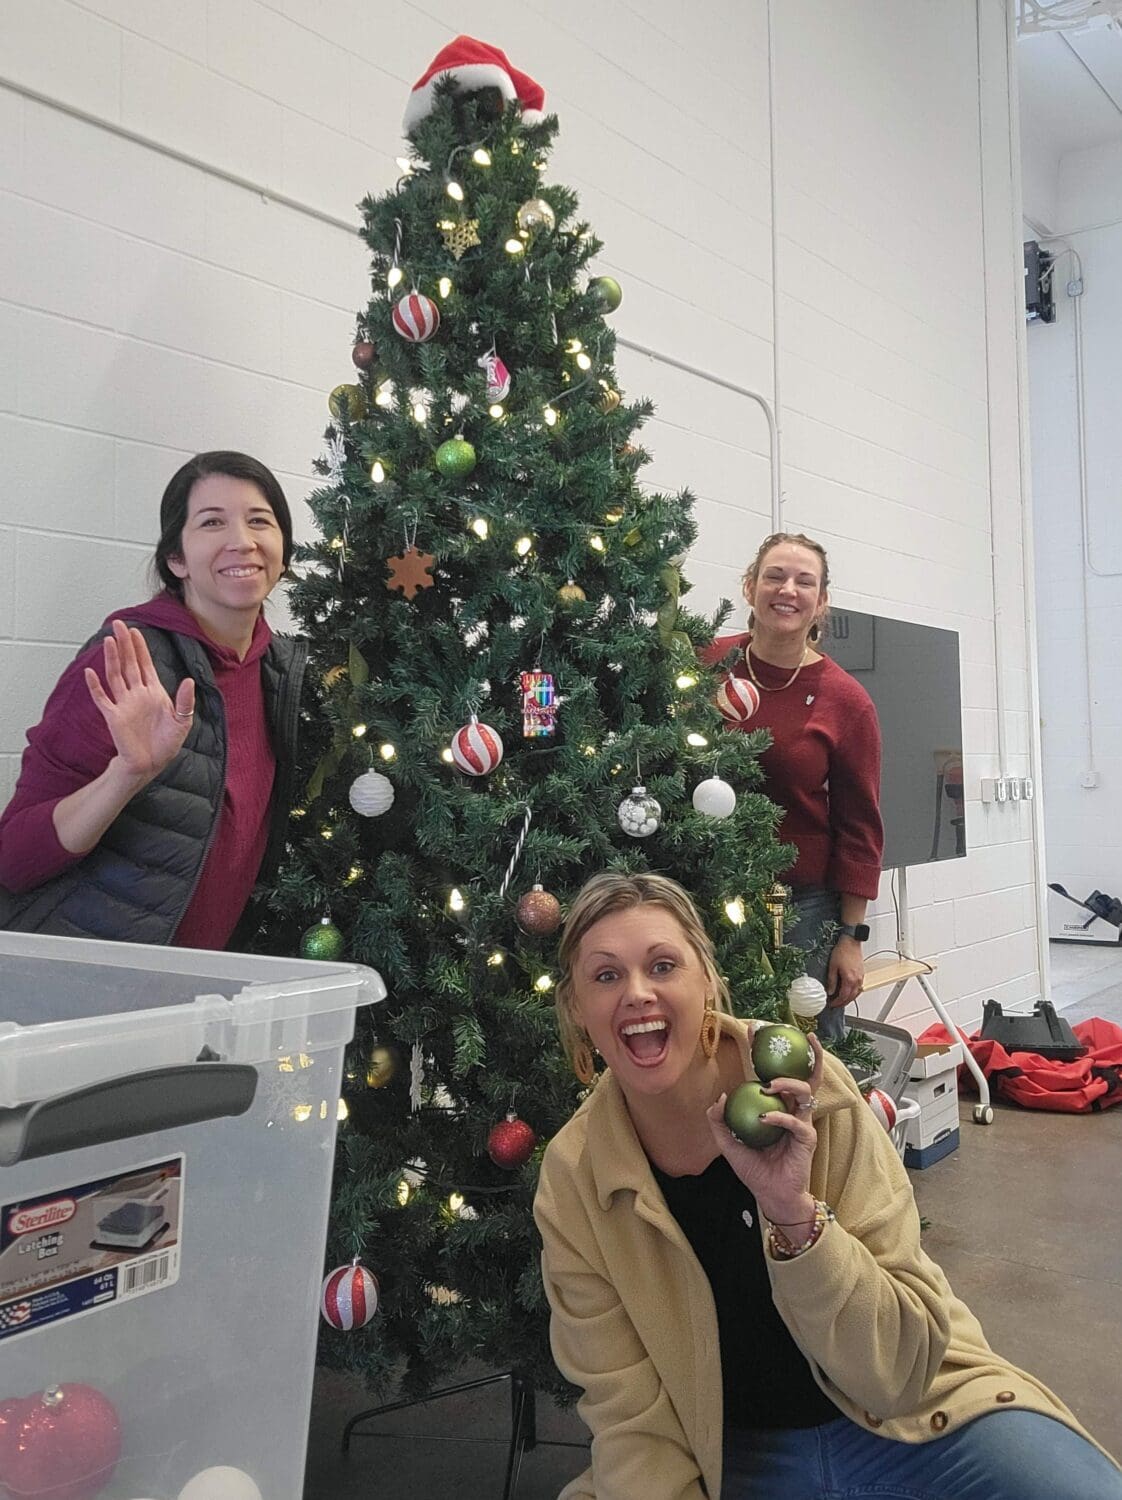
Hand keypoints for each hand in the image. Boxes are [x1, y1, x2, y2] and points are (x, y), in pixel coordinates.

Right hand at [83, 620, 194, 783]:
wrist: (151, 764)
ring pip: (115, 675)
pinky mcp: (114, 716)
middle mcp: (137, 694)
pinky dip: (95, 686)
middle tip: (119, 625)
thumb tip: (189, 680)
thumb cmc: (165, 744)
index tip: (135, 631)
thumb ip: (185, 700)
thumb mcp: (182, 721)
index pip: (145, 665)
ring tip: (108, 640)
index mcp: (154, 692)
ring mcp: (124, 704)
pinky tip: (90, 673)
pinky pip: (102, 698)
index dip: (140, 648)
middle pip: (128, 664)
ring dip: (111, 658)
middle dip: (124, 645)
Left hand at [705, 1033, 823, 1225]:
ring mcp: (801, 1121)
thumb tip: (718, 1098)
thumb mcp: (728, 1145)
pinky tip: (764, 1119)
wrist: (771, 1196)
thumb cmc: (754, 1170)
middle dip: (801, 1054)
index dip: (762, 1051)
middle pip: (801, 1075)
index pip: (769, 1072)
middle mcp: (790, 1109)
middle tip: (788, 1037)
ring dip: (787, 1083)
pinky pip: (795, 1121)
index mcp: (773, 1106)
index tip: (753, 1029)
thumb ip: (719, 1123)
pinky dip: (779, 1117)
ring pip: (804, 1091)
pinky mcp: (806, 1138)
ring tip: (769, 1086)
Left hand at [826, 936, 863, 1007]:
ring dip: (849, 999)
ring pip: (856, 994)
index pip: (843, 996)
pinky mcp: (862, 974)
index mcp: (849, 979)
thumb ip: (832, 981)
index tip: (831, 1004)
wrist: (851, 942)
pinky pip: (859, 988)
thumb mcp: (832, 967)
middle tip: (835, 1005)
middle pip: (851, 997)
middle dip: (843, 1003)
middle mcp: (857, 980)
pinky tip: (849, 992)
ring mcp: (861, 977)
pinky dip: (854, 993)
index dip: (837, 1002)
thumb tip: (830, 991)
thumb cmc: (842, 951)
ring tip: (841, 1000)